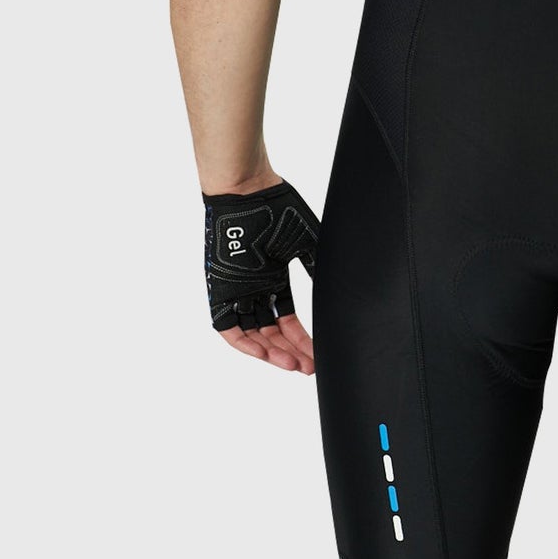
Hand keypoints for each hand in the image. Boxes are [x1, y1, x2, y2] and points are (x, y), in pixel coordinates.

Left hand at [202, 178, 320, 371]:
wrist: (247, 191)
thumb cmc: (277, 210)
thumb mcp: (307, 243)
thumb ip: (317, 270)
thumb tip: (337, 294)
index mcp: (274, 277)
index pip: (287, 318)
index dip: (302, 338)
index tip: (318, 353)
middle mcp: (255, 288)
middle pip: (272, 331)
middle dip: (292, 351)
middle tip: (310, 367)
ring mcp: (236, 290)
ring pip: (251, 333)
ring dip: (271, 352)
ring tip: (293, 365)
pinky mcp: (220, 289)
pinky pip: (227, 325)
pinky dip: (244, 343)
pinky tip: (265, 354)